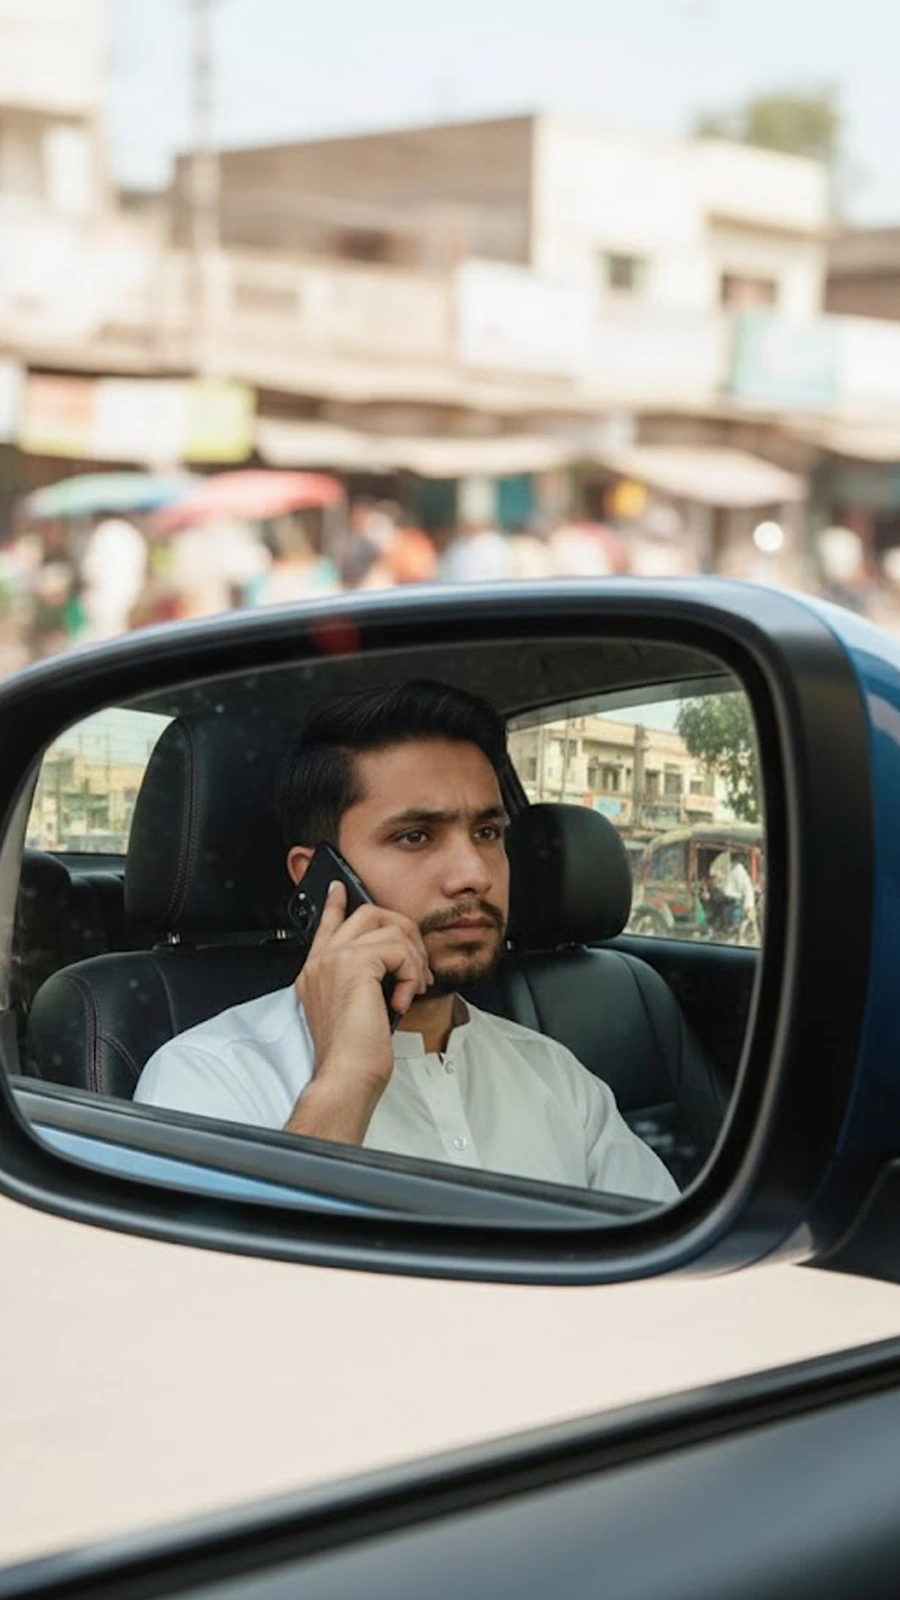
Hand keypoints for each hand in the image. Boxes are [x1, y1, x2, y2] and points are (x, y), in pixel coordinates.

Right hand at [285, 881, 432, 1142]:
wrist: (346, 1076)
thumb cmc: (353, 1057)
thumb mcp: (358, 1010)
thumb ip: (365, 982)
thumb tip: (394, 963)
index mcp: (316, 972)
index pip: (326, 925)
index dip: (335, 904)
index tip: (339, 888)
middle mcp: (321, 961)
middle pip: (367, 914)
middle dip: (403, 932)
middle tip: (416, 966)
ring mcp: (334, 960)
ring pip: (389, 928)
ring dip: (413, 958)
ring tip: (411, 988)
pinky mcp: (353, 964)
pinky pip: (398, 948)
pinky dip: (411, 972)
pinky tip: (403, 998)